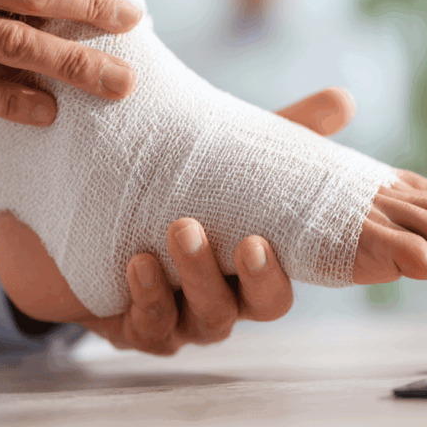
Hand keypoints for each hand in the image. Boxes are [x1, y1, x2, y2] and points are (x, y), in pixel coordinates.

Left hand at [0, 87, 356, 354]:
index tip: (264, 237)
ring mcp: (177, 320)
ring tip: (182, 229)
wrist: (84, 214)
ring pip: (203, 320)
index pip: (279, 286)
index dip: (277, 271)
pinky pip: (146, 327)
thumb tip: (342, 99)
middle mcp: (219, 302)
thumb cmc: (171, 190)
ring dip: (197, 277)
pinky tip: (137, 263)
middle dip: (255, 279)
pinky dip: (146, 297)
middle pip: (254, 309)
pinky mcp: (130, 327)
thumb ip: (282, 134)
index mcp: (247, 273)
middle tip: (247, 241)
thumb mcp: (224, 160)